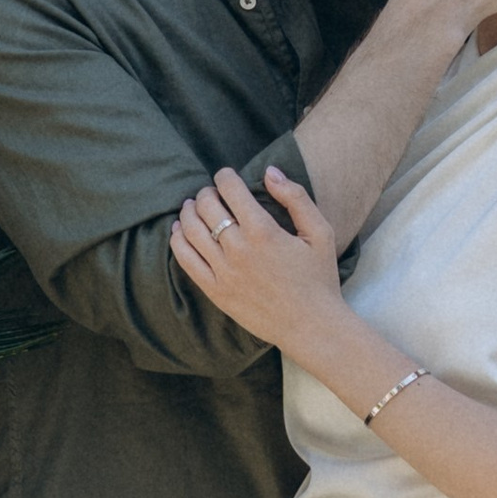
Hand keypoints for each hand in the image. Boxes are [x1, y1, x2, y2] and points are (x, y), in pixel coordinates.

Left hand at [170, 165, 344, 355]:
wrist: (311, 326)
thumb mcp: (319, 232)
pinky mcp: (215, 291)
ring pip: (191, 229)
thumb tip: (269, 171)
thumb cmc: (318, 278)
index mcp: (263, 231)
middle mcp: (238, 249)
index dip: (224, 176)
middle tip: (211, 193)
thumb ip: (295, 197)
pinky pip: (185, 259)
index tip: (226, 176)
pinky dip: (177, 239)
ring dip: (189, 211)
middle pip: (206, 206)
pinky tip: (179, 230)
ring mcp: (223, 271)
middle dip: (206, 193)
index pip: (230, 189)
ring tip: (193, 207)